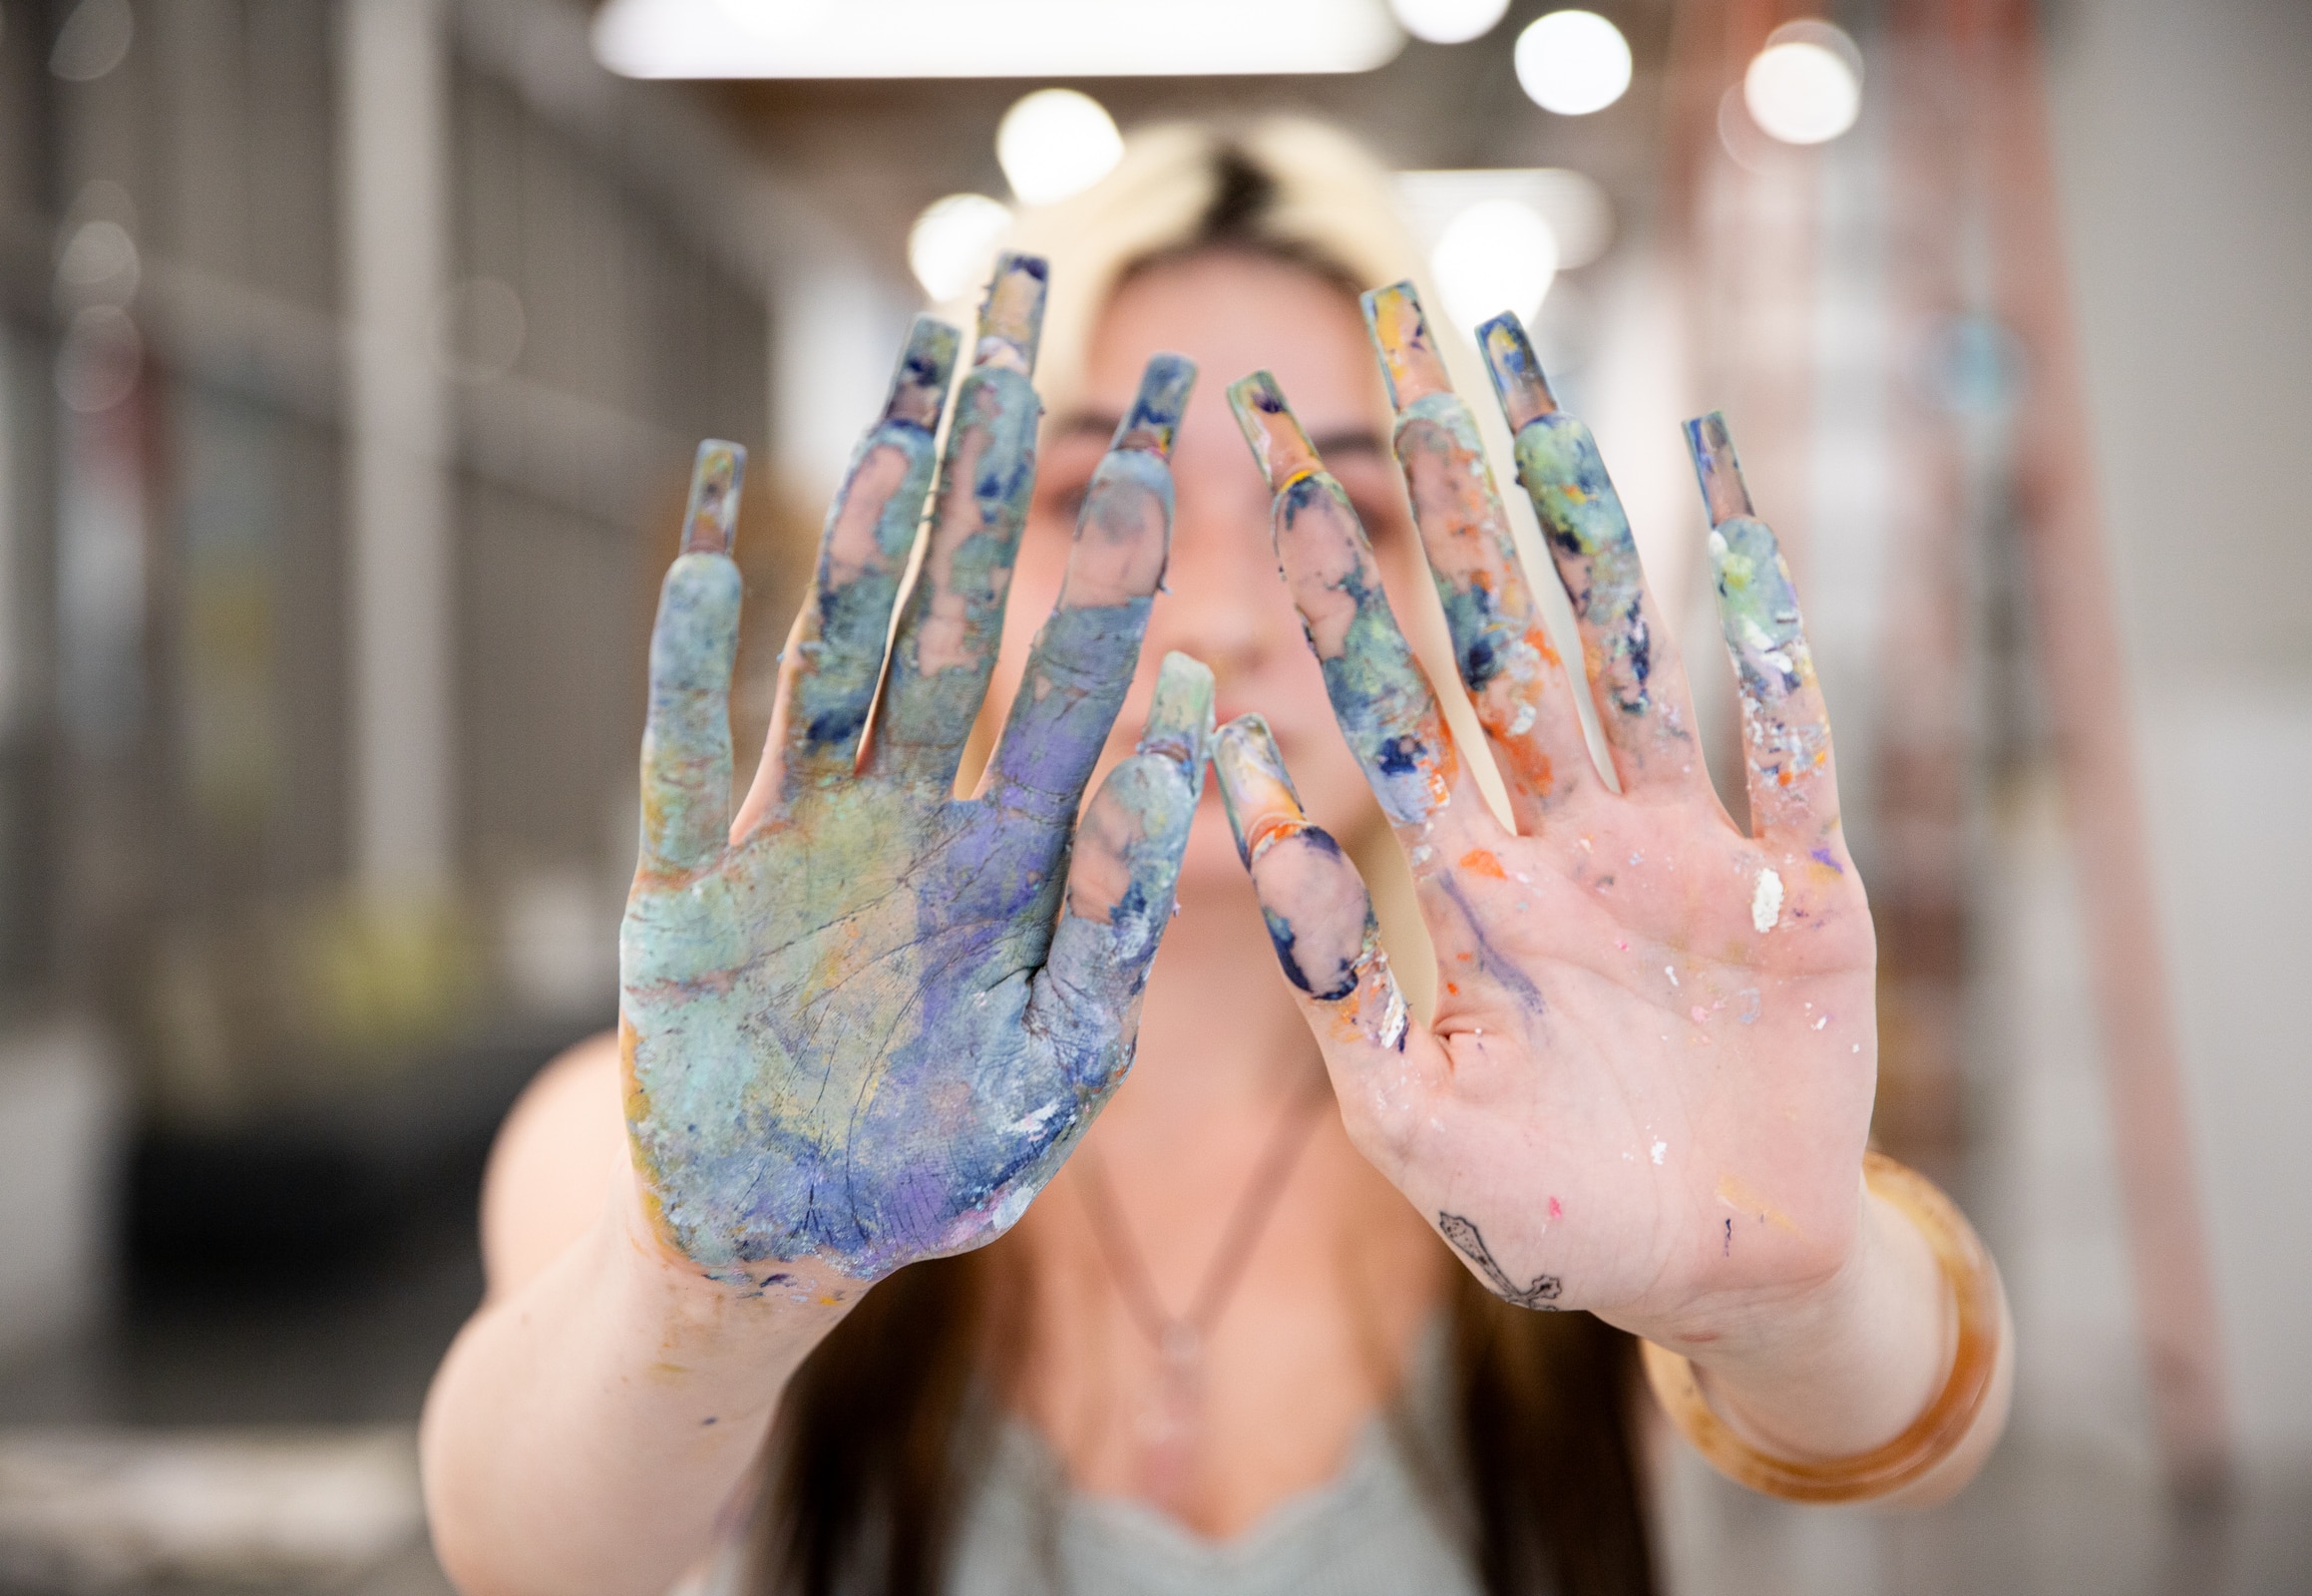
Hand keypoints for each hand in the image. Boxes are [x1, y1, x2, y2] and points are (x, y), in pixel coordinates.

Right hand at [621, 256, 1211, 1286]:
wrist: (772, 1248)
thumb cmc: (931, 1175)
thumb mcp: (1054, 1068)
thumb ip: (1117, 920)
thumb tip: (1182, 734)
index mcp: (1014, 858)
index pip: (1084, 666)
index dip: (1125, 537)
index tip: (1173, 409)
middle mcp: (912, 817)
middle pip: (960, 608)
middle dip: (993, 462)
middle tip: (1019, 302)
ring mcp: (795, 835)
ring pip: (837, 645)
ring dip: (865, 520)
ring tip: (904, 385)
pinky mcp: (683, 880)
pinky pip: (683, 749)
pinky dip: (692, 651)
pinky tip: (712, 536)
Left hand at [1217, 287, 1875, 1347]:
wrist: (1710, 1277)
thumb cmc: (1544, 1205)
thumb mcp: (1407, 1107)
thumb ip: (1328, 967)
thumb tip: (1229, 794)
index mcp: (1471, 880)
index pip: (1385, 692)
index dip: (1329, 570)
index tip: (1261, 447)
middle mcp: (1570, 833)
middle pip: (1503, 626)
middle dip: (1452, 485)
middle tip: (1401, 327)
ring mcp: (1687, 847)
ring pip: (1629, 645)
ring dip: (1586, 513)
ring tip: (1536, 376)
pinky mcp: (1803, 888)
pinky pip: (1787, 741)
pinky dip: (1764, 639)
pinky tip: (1730, 519)